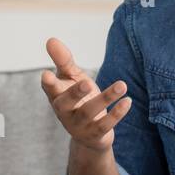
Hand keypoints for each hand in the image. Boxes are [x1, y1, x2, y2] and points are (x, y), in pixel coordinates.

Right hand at [40, 37, 131, 152]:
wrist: (89, 135)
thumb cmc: (78, 99)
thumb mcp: (72, 78)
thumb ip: (63, 61)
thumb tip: (51, 39)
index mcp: (57, 96)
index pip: (50, 89)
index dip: (49, 83)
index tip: (46, 74)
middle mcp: (65, 112)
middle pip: (66, 103)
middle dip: (75, 93)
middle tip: (87, 83)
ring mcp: (79, 125)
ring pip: (89, 112)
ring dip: (106, 98)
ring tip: (122, 85)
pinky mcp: (95, 134)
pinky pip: (105, 125)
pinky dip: (117, 114)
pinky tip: (128, 101)